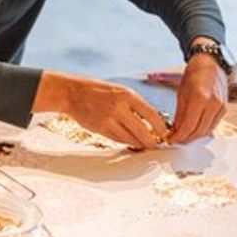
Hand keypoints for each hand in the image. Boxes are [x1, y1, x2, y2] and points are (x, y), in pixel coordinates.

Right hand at [36, 71, 167, 148]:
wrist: (72, 93)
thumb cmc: (97, 91)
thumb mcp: (119, 90)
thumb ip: (134, 104)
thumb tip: (150, 121)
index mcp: (127, 95)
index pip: (151, 114)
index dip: (160, 127)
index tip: (165, 134)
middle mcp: (119, 107)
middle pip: (142, 131)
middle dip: (151, 141)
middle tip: (156, 146)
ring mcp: (109, 119)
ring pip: (130, 138)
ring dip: (139, 144)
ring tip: (144, 146)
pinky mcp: (100, 128)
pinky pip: (118, 139)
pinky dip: (126, 142)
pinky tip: (129, 142)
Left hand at [168, 54, 227, 143]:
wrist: (211, 64)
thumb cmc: (194, 74)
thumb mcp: (181, 93)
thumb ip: (180, 114)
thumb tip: (175, 130)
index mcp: (200, 98)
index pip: (189, 126)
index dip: (179, 136)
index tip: (170, 139)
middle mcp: (213, 104)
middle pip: (199, 131)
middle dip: (186, 139)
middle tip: (175, 140)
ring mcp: (221, 107)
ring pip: (207, 130)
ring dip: (194, 137)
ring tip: (183, 137)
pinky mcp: (224, 109)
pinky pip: (213, 125)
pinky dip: (203, 130)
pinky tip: (193, 131)